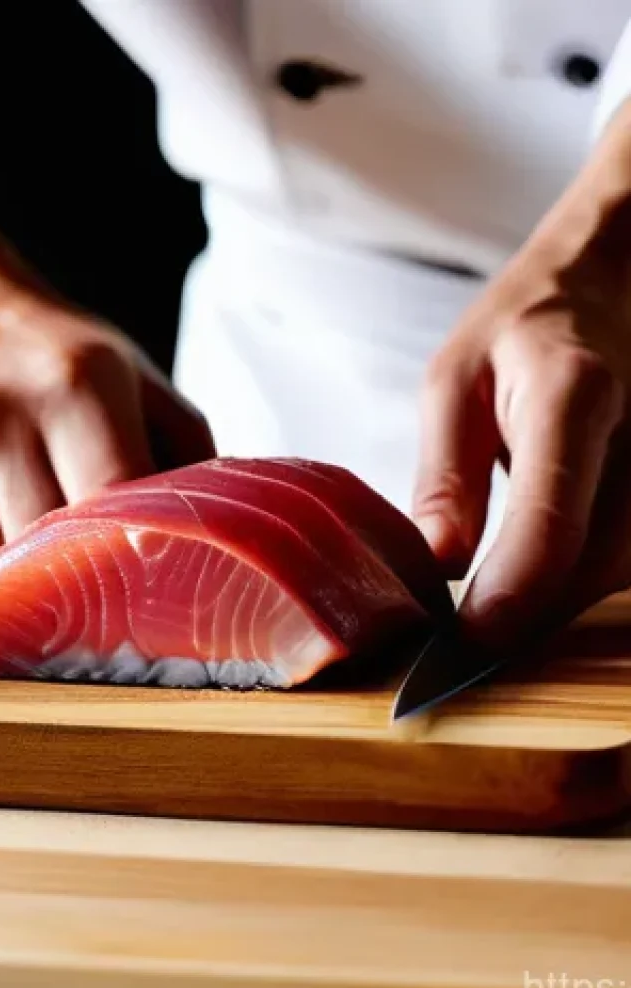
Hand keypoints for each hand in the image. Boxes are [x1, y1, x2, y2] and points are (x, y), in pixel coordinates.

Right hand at [0, 125, 214, 572]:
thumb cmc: (50, 359)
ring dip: (26, 584)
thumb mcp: (132, 376)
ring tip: (40, 551)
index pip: (118, 497)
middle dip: (86, 579)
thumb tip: (219, 533)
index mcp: (76, 385)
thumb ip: (185, 447)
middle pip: (56, 554)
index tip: (158, 578)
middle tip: (107, 585)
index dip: (141, 549)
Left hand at [413, 101, 630, 651]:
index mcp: (573, 393)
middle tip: (461, 649)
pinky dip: (583, 577)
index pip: (553, 515)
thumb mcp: (456, 382)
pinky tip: (537, 579)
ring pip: (621, 569)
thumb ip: (449, 475)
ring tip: (489, 617)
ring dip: (556, 603)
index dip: (514, 593)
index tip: (469, 642)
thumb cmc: (523, 324)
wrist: (615, 275)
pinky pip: (630, 552)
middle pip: (597, 561)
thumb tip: (439, 566)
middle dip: (530, 614)